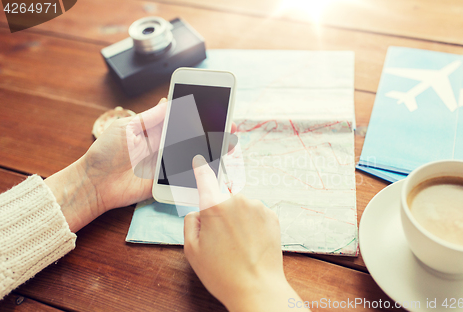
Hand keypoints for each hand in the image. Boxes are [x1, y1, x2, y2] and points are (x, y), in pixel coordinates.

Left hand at [46, 99, 236, 232]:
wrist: (94, 183)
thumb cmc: (106, 152)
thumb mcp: (128, 127)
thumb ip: (151, 117)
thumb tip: (169, 100)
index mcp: (155, 128)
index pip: (181, 117)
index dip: (197, 113)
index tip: (215, 107)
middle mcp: (164, 144)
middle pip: (192, 136)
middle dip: (211, 131)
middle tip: (229, 126)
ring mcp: (166, 163)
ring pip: (192, 154)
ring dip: (209, 150)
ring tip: (227, 143)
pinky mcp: (166, 181)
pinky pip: (185, 175)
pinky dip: (199, 171)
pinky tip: (212, 165)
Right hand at [184, 155, 307, 311]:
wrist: (257, 288)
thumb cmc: (222, 273)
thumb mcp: (192, 250)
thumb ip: (191, 222)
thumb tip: (199, 211)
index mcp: (214, 206)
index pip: (205, 177)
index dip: (201, 167)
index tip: (199, 158)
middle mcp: (237, 200)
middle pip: (223, 198)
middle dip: (220, 213)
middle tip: (221, 240)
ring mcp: (257, 207)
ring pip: (241, 207)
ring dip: (238, 219)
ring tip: (238, 246)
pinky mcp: (272, 216)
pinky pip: (256, 214)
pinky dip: (252, 224)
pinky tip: (251, 243)